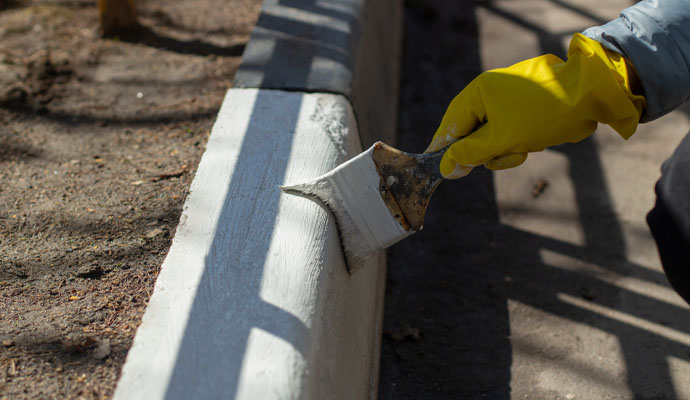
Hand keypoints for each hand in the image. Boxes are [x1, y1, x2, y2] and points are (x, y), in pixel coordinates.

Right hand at [427, 33, 644, 178]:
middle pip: (471, 132)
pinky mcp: (524, 106)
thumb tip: (446, 166)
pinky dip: (518, 142)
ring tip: (524, 149)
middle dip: (486, 151)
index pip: (451, 124)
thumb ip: (470, 154)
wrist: (590, 95)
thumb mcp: (502, 139)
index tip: (439, 168)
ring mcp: (508, 97)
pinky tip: (534, 142)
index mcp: (479, 91)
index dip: (444, 148)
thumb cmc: (543, 115)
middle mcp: (490, 91)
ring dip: (505, 149)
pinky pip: (509, 131)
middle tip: (502, 156)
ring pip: (492, 135)